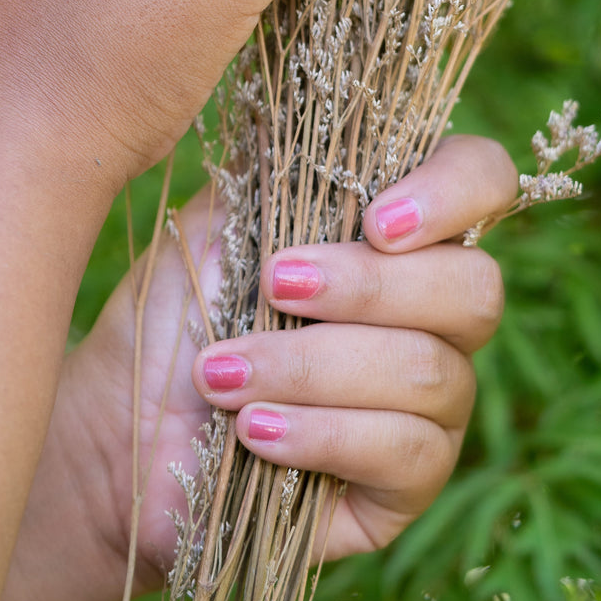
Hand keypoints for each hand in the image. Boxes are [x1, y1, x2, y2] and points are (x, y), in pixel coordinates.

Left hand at [0, 136, 517, 600]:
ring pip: (430, 372)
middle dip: (365, 288)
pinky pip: (407, 452)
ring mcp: (432, 403)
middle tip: (272, 286)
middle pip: (474, 288)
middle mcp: (434, 312)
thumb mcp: (220, 221)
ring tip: (221, 372)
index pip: (484, 180)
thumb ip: (287, 172)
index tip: (373, 218)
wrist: (117, 432)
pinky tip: (254, 431)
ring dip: (313, 366)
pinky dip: (323, 432)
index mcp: (400, 230)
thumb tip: (334, 115)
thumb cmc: (174, 313)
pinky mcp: (407, 485)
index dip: (454, 190)